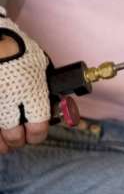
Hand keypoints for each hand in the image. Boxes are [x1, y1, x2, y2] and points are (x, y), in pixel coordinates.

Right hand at [0, 10, 49, 152]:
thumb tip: (50, 99)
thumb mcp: (38, 66)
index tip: (35, 134)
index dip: (37, 135)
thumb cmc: (19, 48)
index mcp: (32, 93)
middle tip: (19, 139)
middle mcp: (10, 102)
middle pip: (14, 136)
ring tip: (4, 145)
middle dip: (18, 140)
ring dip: (2, 143)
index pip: (38, 128)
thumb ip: (41, 86)